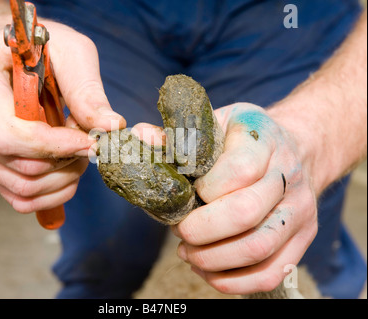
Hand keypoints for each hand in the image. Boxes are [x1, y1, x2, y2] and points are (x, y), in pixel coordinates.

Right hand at [0, 21, 125, 212]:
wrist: (13, 56)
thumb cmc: (40, 46)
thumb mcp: (70, 52)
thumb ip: (87, 90)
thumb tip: (110, 127)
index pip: (7, 133)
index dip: (56, 146)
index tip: (91, 142)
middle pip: (17, 165)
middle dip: (65, 162)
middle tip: (88, 142)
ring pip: (21, 187)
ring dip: (63, 178)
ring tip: (79, 150)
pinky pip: (19, 196)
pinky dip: (52, 191)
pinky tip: (68, 168)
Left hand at [171, 103, 317, 294]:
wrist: (296, 149)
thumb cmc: (242, 139)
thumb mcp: (214, 124)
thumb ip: (176, 135)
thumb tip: (139, 136)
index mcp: (264, 139)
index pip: (238, 171)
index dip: (204, 189)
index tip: (188, 193)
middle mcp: (288, 175)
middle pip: (245, 213)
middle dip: (200, 230)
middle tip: (180, 231)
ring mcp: (300, 210)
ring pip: (257, 248)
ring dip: (212, 259)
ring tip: (188, 252)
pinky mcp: (303, 238)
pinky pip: (271, 274)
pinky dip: (232, 282)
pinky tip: (208, 269)